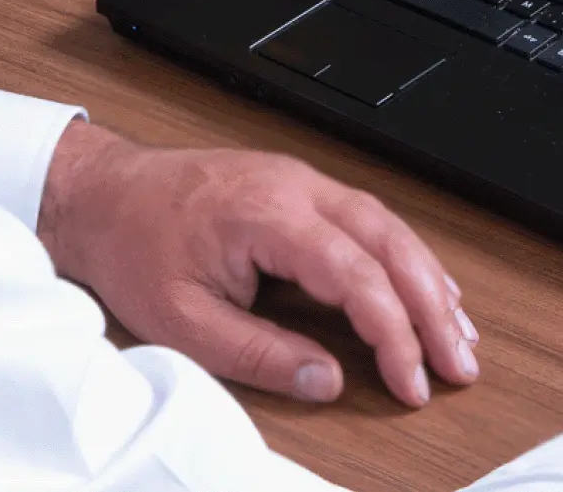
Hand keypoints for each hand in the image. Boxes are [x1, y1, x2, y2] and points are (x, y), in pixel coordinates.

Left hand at [37, 121, 477, 406]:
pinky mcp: (300, 189)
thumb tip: (327, 380)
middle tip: (460, 364)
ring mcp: (303, 182)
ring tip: (458, 335)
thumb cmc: (134, 247)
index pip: (356, 274)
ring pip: (389, 227)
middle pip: (390, 243)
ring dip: (429, 281)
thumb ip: (260, 353)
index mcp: (269, 215)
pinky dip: (404, 258)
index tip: (412, 380)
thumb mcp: (183, 320)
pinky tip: (424, 287)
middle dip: (433, 308)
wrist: (102, 193)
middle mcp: (298, 188)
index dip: (394, 332)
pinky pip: (369, 220)